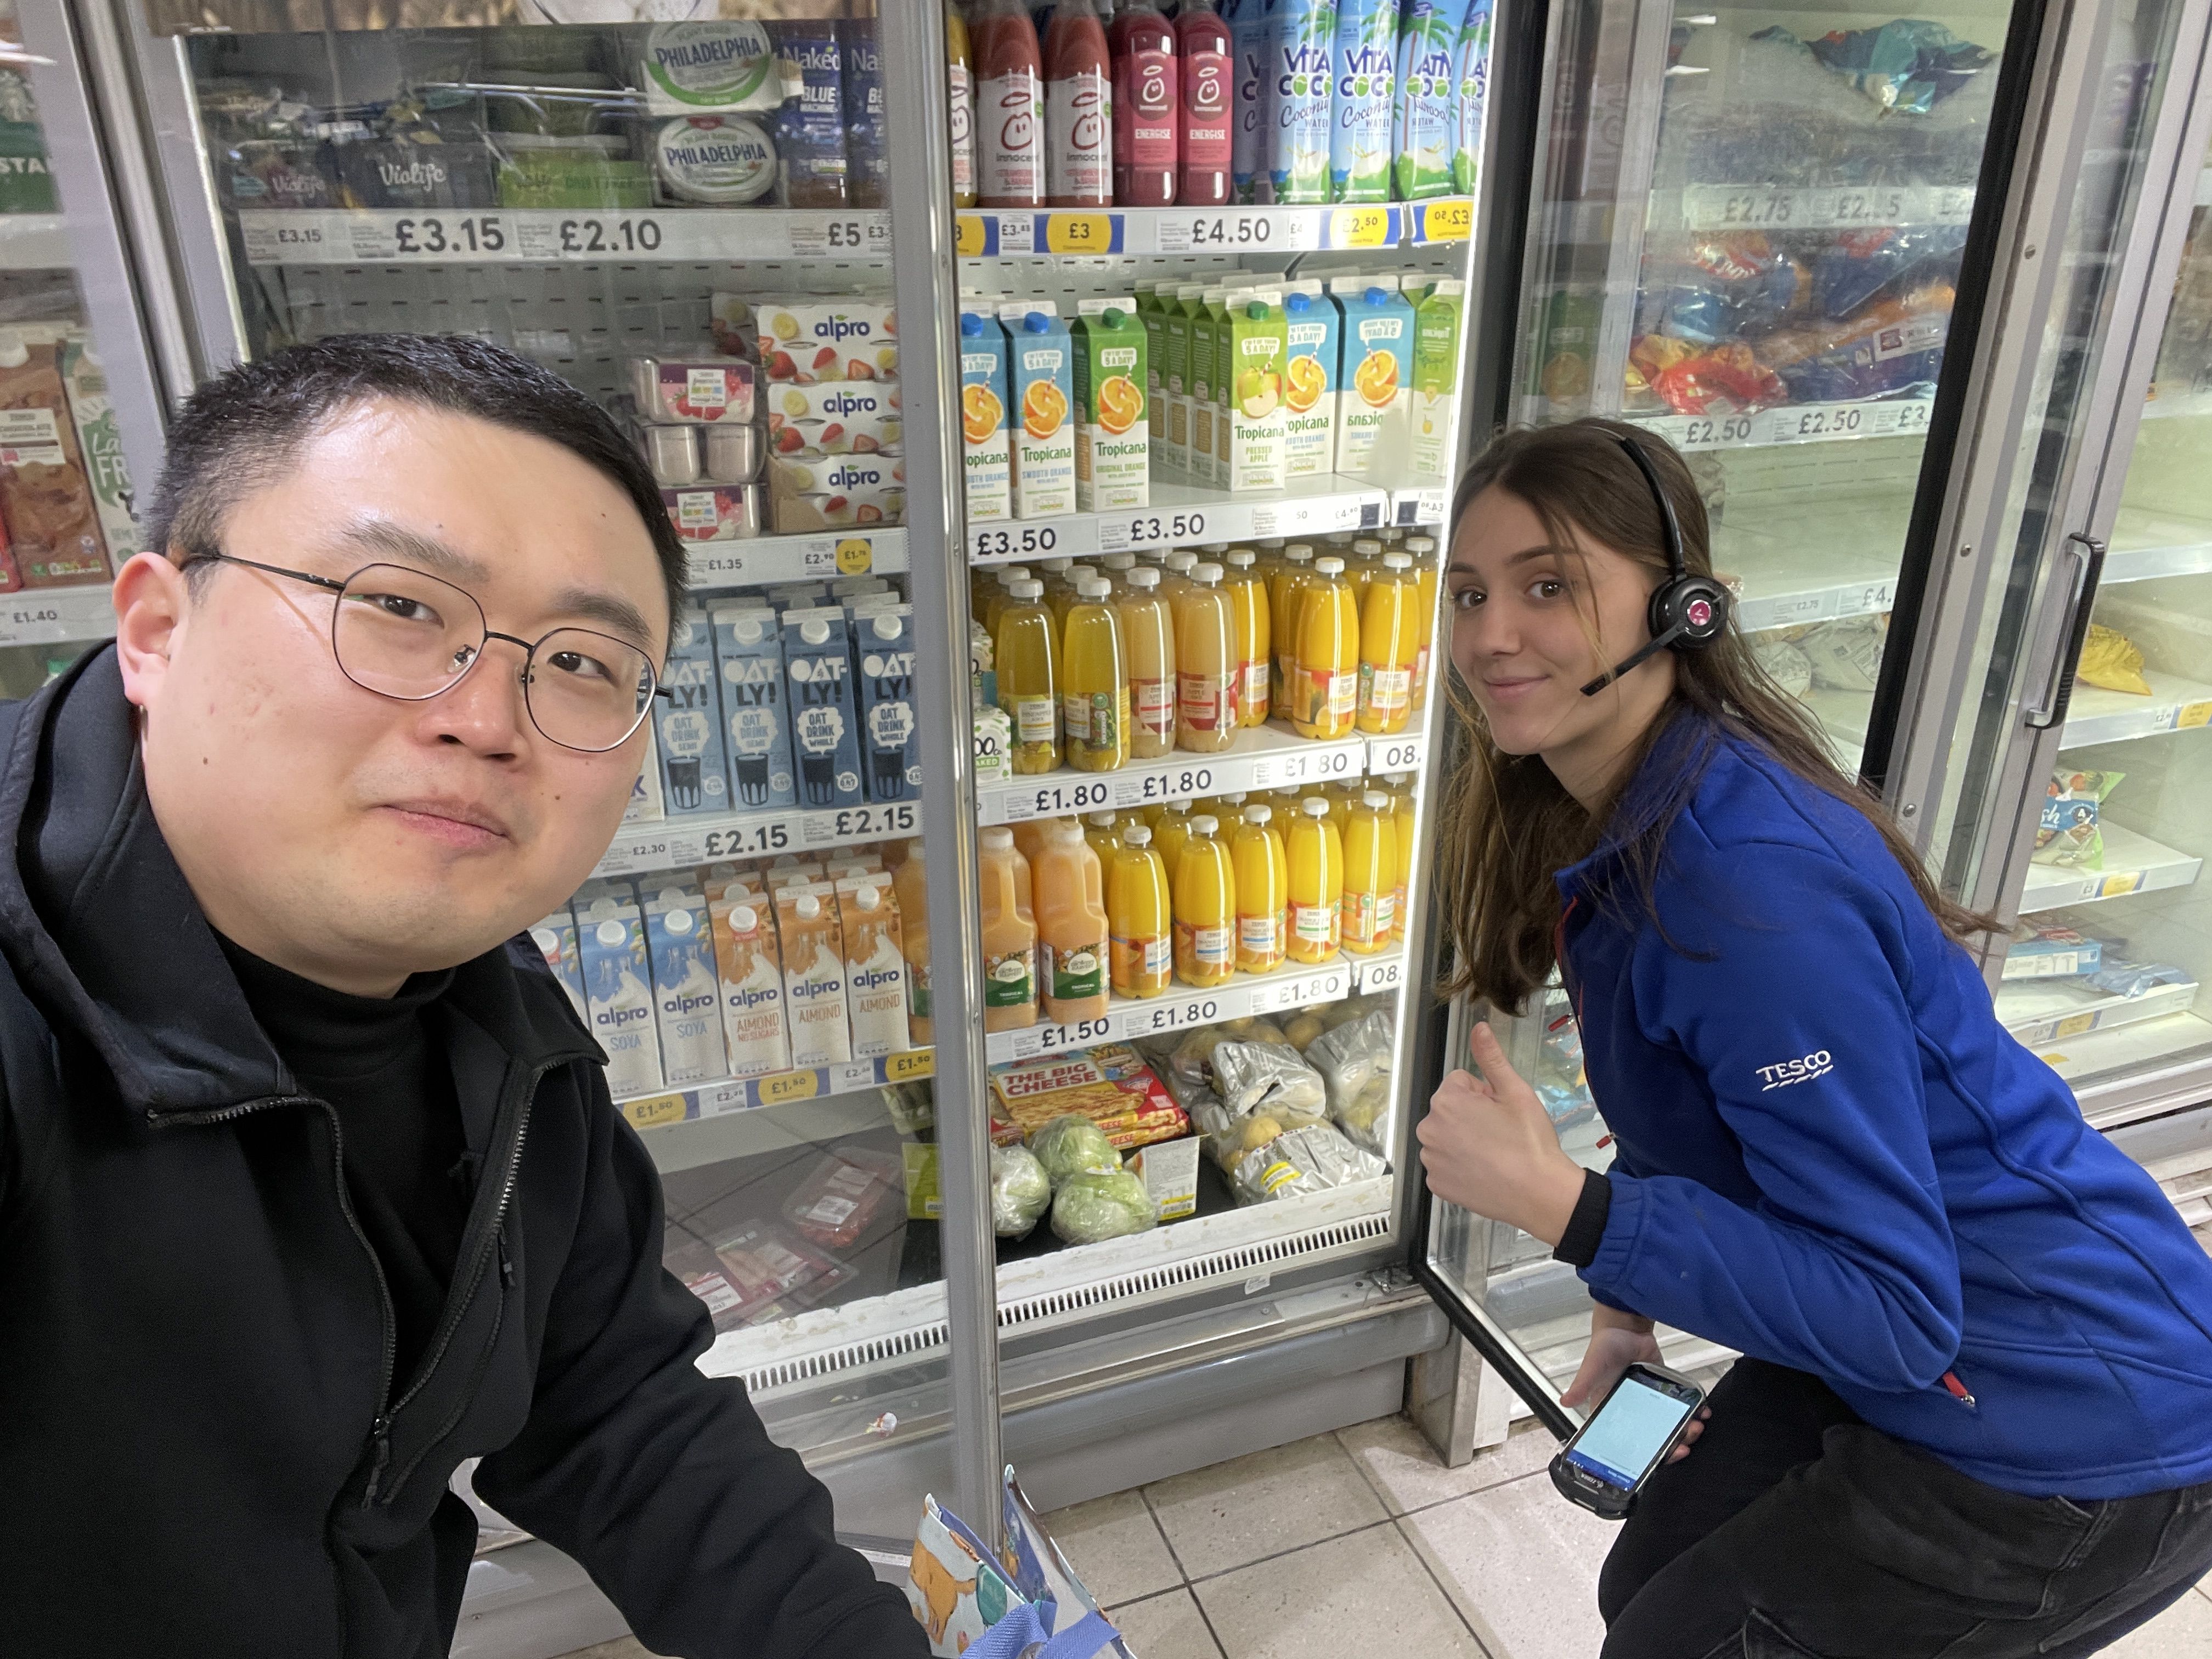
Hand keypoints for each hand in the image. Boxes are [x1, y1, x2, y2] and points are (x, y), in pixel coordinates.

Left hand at [1416, 1022, 1587, 1245]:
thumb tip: (1478, 1027)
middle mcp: (1428, 1129)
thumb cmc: (1530, 1141)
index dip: (1484, 1094)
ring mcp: (1430, 1160)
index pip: (1460, 1082)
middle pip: (1450, 1109)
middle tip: (1500, 1133)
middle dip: (1472, 1115)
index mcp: (1445, 1102)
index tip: (1501, 1112)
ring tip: (1495, 1153)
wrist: (1539, 1194)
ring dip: (1464, 1140)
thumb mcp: (1515, 1092)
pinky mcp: (1436, 1184)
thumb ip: (1491, 1057)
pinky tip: (1485, 1171)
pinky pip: (1445, 1164)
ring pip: (1447, 1136)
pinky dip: (1461, 1165)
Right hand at [1561, 1307, 1708, 1462]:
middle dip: (1674, 1445)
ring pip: (1672, 1426)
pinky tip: (1703, 1411)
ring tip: (1698, 1426)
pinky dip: (1694, 1411)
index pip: (1630, 1445)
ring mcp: (1651, 1404)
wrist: (1625, 1325)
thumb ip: (1582, 1384)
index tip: (1664, 1456)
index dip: (1647, 1457)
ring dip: (1687, 1431)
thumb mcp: (1592, 1367)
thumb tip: (1565, 1401)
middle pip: (1656, 1440)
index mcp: (1612, 1414)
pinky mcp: (1665, 1391)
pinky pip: (1682, 1406)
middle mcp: (1633, 1414)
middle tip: (1686, 1442)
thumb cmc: (1604, 1347)